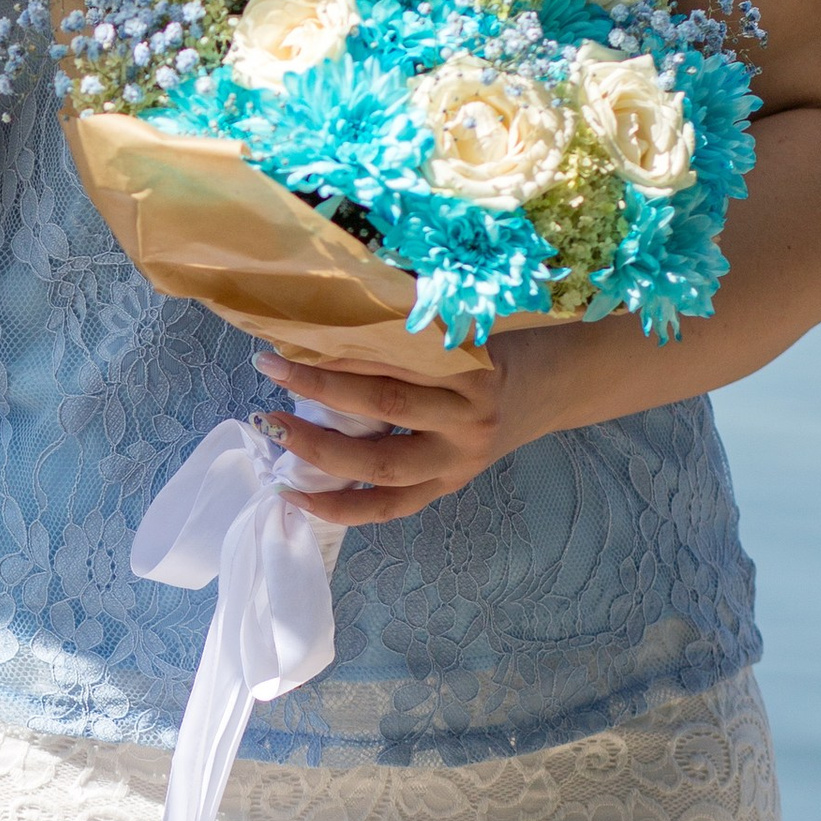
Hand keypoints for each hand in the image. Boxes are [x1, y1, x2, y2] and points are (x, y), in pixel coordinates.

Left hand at [253, 331, 568, 526]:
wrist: (550, 387)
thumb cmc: (495, 345)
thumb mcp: (463, 325)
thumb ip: (409, 326)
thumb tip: (330, 312)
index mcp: (471, 368)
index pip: (394, 357)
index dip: (341, 346)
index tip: (291, 334)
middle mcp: (467, 417)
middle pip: (384, 405)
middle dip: (320, 389)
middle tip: (270, 368)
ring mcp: (457, 461)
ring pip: (382, 465)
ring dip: (319, 451)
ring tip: (273, 431)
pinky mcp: (446, 487)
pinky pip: (389, 508)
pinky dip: (340, 507)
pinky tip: (295, 496)